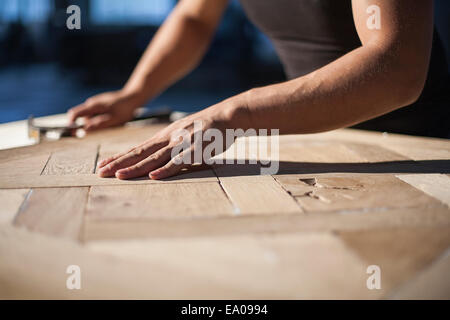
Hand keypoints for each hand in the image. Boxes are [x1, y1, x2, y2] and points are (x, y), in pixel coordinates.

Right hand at [67, 90, 142, 131]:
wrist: (134, 96)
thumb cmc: (125, 109)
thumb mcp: (113, 119)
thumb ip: (99, 124)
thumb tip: (85, 129)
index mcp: (93, 106)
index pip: (75, 113)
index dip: (71, 123)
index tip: (72, 132)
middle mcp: (92, 102)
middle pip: (83, 116)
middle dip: (88, 125)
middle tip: (102, 128)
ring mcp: (98, 102)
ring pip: (92, 116)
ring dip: (97, 122)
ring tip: (111, 122)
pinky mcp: (103, 103)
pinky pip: (98, 113)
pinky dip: (102, 118)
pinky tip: (113, 119)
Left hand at [97, 97, 247, 179]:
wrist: (228, 115)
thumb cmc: (206, 128)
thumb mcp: (184, 133)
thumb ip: (171, 145)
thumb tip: (158, 159)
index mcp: (165, 135)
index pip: (138, 148)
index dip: (119, 157)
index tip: (102, 165)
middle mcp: (170, 138)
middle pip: (140, 152)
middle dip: (119, 163)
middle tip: (100, 172)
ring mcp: (182, 143)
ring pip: (155, 157)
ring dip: (136, 167)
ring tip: (119, 176)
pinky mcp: (197, 148)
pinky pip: (179, 161)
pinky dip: (166, 169)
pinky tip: (153, 176)